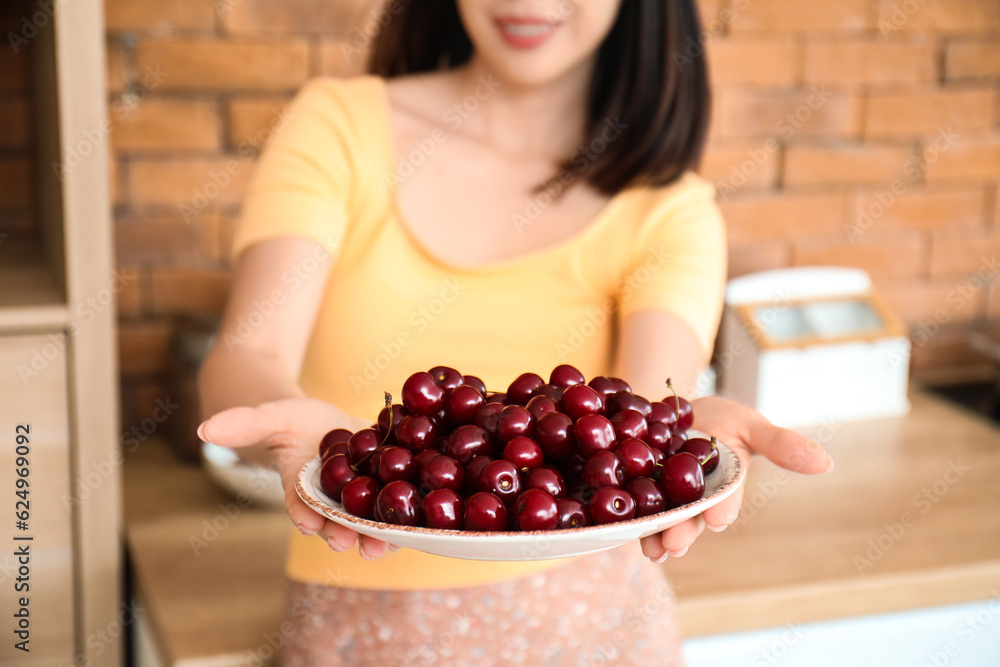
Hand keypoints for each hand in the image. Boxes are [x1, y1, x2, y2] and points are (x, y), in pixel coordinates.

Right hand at [197, 398, 391, 559]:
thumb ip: (241, 424)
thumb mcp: (266, 417)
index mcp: (300, 489)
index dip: (303, 514)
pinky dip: (403, 512)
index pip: (298, 506)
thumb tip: (204, 429)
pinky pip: (392, 503)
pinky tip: (419, 522)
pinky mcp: (382, 486)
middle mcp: (328, 501)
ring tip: (388, 544)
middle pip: (336, 523)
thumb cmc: (287, 422)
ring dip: (377, 534)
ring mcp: (356, 497)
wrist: (317, 423)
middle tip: (353, 543)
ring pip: (366, 522)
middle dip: (345, 534)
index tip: (308, 522)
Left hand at [639, 395, 833, 561]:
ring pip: (659, 521)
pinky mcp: (635, 491)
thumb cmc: (721, 421)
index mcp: (723, 488)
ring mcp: (664, 499)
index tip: (717, 517)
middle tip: (675, 543)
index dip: (721, 509)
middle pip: (688, 520)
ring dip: (655, 536)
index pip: (725, 502)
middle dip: (682, 532)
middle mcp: (694, 501)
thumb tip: (826, 463)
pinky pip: (632, 506)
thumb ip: (780, 444)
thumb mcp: (749, 425)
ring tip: (651, 548)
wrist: (674, 411)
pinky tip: (621, 529)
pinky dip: (628, 518)